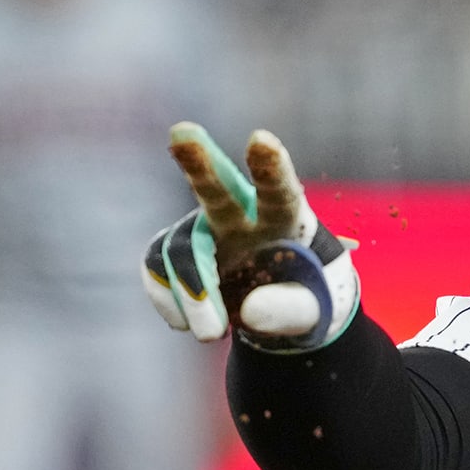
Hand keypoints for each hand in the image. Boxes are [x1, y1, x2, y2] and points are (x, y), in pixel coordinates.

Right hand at [141, 123, 351, 344]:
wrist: (282, 308)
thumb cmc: (308, 298)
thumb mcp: (313, 311)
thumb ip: (289, 310)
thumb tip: (250, 313)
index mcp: (286, 219)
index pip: (280, 191)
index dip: (270, 167)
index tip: (262, 140)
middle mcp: (241, 215)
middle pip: (217, 188)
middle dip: (199, 163)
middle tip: (182, 132)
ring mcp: (204, 229)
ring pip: (181, 248)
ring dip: (193, 295)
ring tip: (213, 336)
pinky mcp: (177, 249)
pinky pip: (156, 268)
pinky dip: (171, 303)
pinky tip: (188, 325)